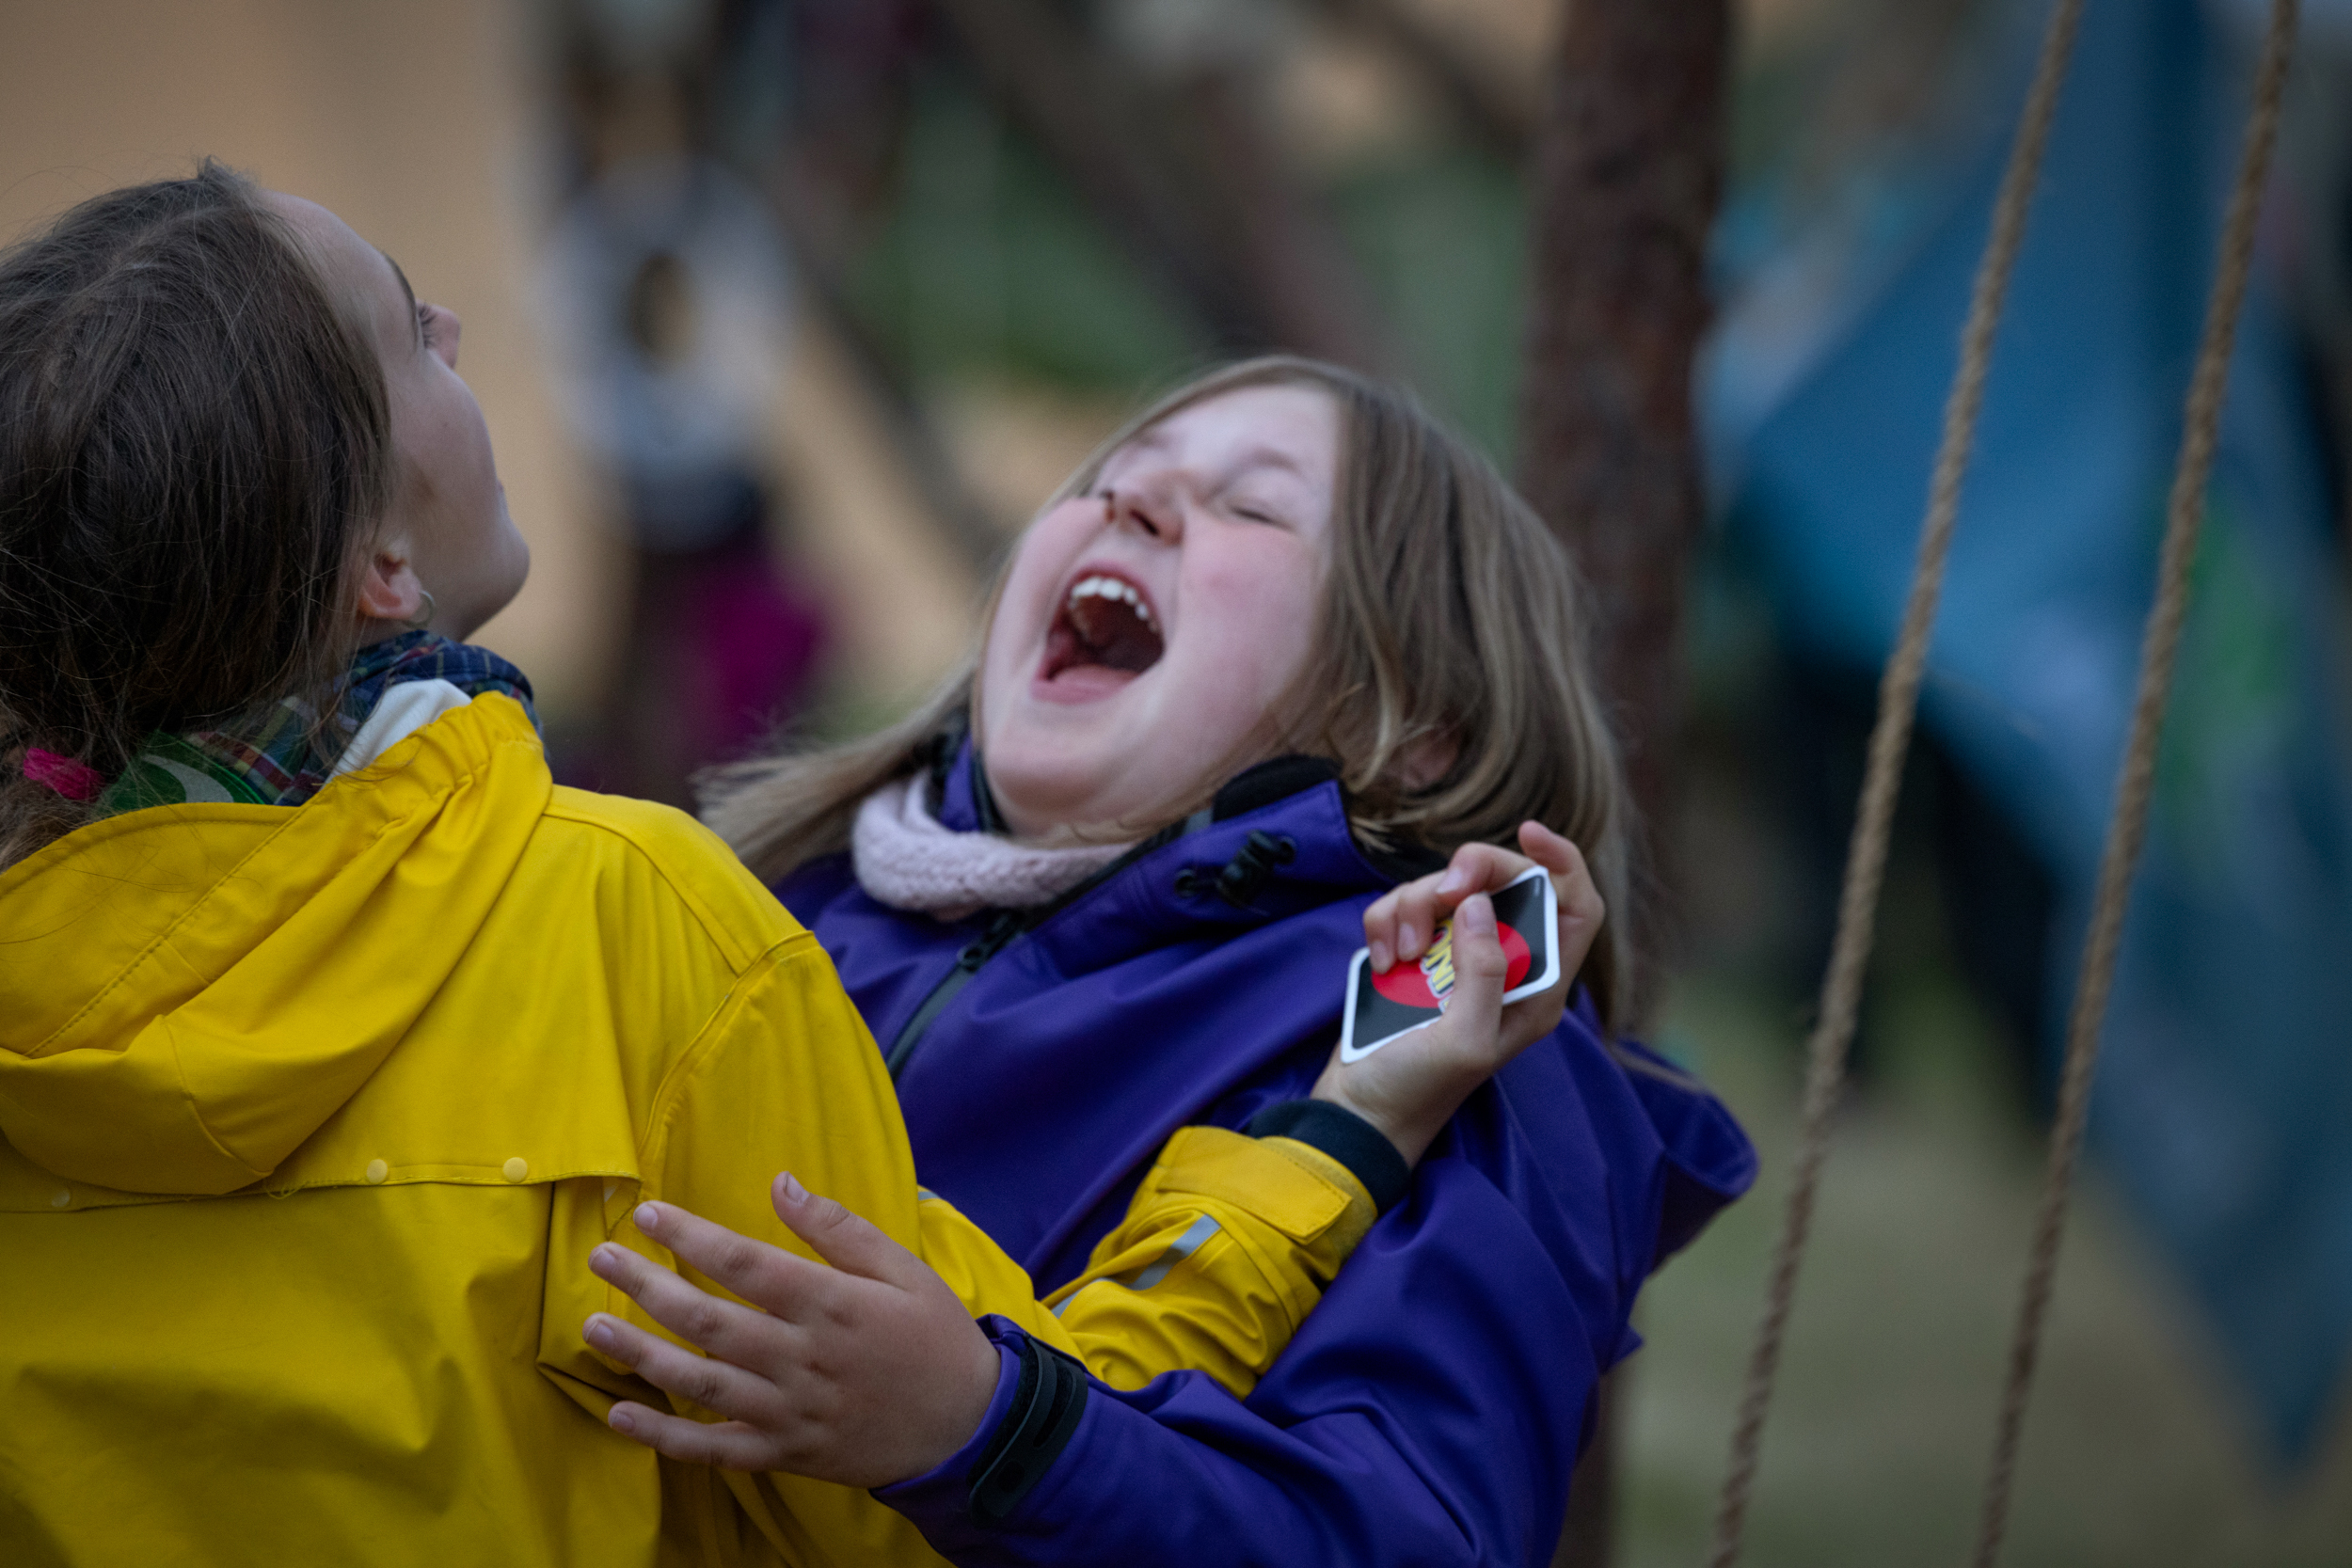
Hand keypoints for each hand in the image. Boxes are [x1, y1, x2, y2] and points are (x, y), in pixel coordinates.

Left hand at [583, 1174, 999, 1487]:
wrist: (965, 1426)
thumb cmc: (933, 1337)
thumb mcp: (903, 1269)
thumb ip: (839, 1228)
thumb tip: (780, 1184)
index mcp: (832, 1305)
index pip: (746, 1264)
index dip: (691, 1237)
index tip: (648, 1213)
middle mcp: (802, 1359)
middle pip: (709, 1320)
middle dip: (648, 1287)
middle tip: (601, 1258)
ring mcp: (789, 1412)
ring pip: (700, 1383)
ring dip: (641, 1355)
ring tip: (594, 1328)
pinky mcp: (784, 1454)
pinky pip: (714, 1450)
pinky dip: (663, 1439)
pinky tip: (620, 1415)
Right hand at [1311, 822, 1605, 1165]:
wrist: (1357, 1110)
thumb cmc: (1417, 1089)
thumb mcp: (1463, 1039)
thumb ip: (1483, 970)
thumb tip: (1483, 905)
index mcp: (1536, 988)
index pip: (1574, 907)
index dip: (1562, 862)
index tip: (1527, 832)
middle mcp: (1502, 964)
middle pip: (1504, 882)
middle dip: (1470, 875)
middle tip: (1442, 895)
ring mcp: (1454, 956)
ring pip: (1446, 889)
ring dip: (1414, 906)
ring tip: (1398, 957)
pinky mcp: (1413, 953)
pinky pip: (1403, 907)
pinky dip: (1387, 922)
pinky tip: (1383, 961)